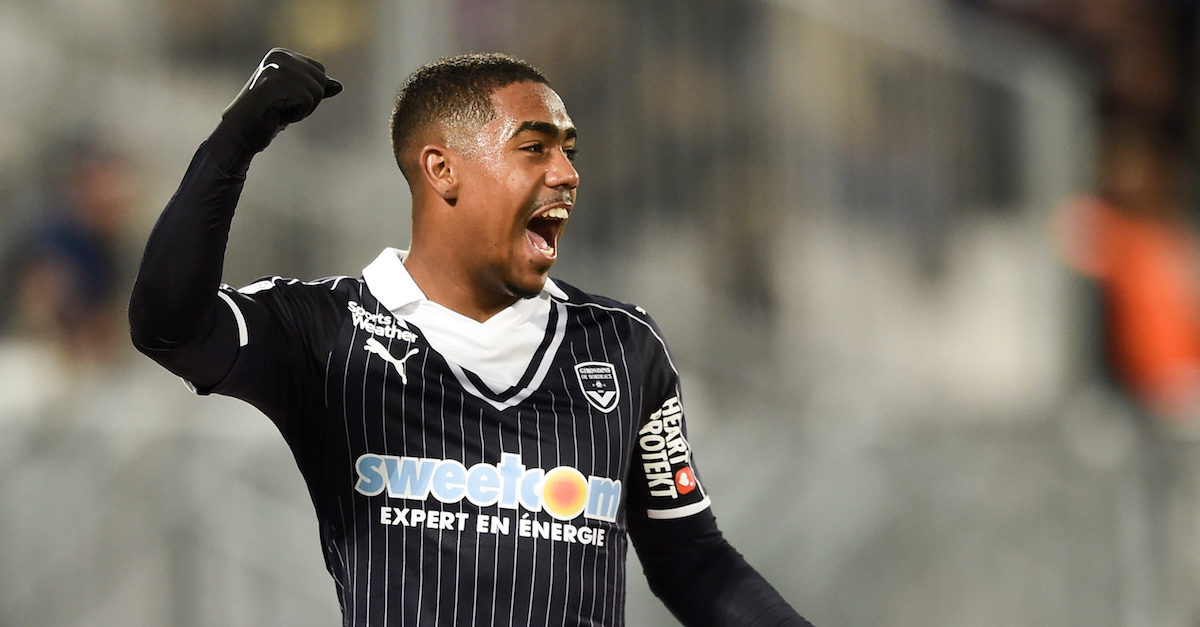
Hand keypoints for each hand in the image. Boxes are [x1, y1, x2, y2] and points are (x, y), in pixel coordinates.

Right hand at [219, 48, 342, 152]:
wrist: (240, 133)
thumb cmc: (267, 117)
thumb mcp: (296, 100)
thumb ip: (316, 90)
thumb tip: (340, 86)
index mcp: (281, 55)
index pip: (320, 71)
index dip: (311, 93)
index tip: (288, 100)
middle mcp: (278, 57)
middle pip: (321, 80)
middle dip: (310, 101)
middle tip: (284, 108)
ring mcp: (275, 68)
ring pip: (317, 91)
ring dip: (304, 109)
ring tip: (281, 111)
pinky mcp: (274, 83)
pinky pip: (308, 100)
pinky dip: (298, 114)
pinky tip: (278, 114)